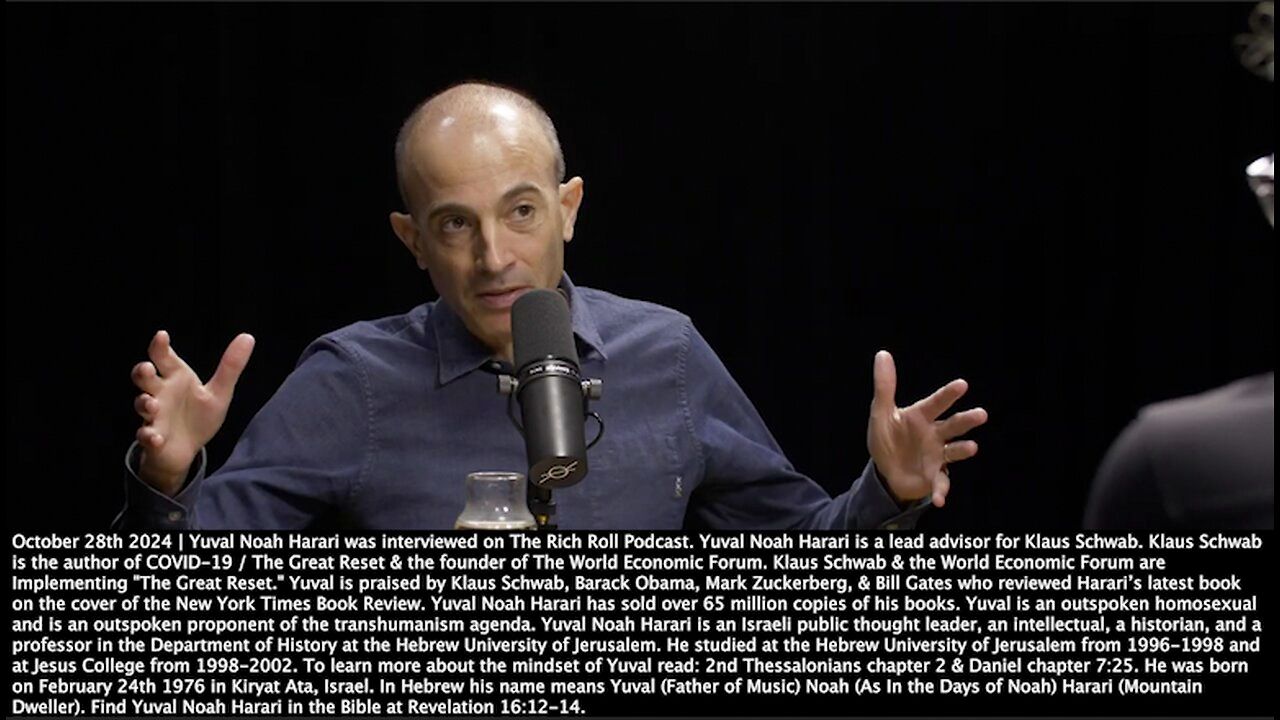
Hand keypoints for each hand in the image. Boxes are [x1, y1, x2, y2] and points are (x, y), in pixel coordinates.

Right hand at [131, 330, 254, 495]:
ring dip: (144, 403)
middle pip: (143, 377)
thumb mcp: (219, 392)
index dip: (160, 346)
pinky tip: (157, 438)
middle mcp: (160, 393)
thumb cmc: (198, 416)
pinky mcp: (152, 437)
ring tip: (153, 404)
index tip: (162, 336)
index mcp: (176, 378)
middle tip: (148, 369)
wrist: (186, 449)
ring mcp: (153, 415)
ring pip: (141, 404)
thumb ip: (230, 367)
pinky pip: (146, 436)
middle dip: (142, 371)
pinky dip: (149, 436)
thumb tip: (248, 336)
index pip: (164, 357)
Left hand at [866, 350, 987, 506]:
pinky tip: (939, 499)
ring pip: (954, 451)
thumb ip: (884, 386)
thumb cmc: (887, 439)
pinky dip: (941, 491)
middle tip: (981, 414)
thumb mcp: (880, 414)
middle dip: (966, 420)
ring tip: (972, 447)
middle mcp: (934, 434)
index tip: (962, 385)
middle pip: (953, 425)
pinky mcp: (934, 476)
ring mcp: (937, 455)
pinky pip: (940, 483)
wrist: (886, 471)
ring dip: (963, 449)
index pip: (936, 403)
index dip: (948, 394)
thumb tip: (882, 353)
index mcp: (921, 417)